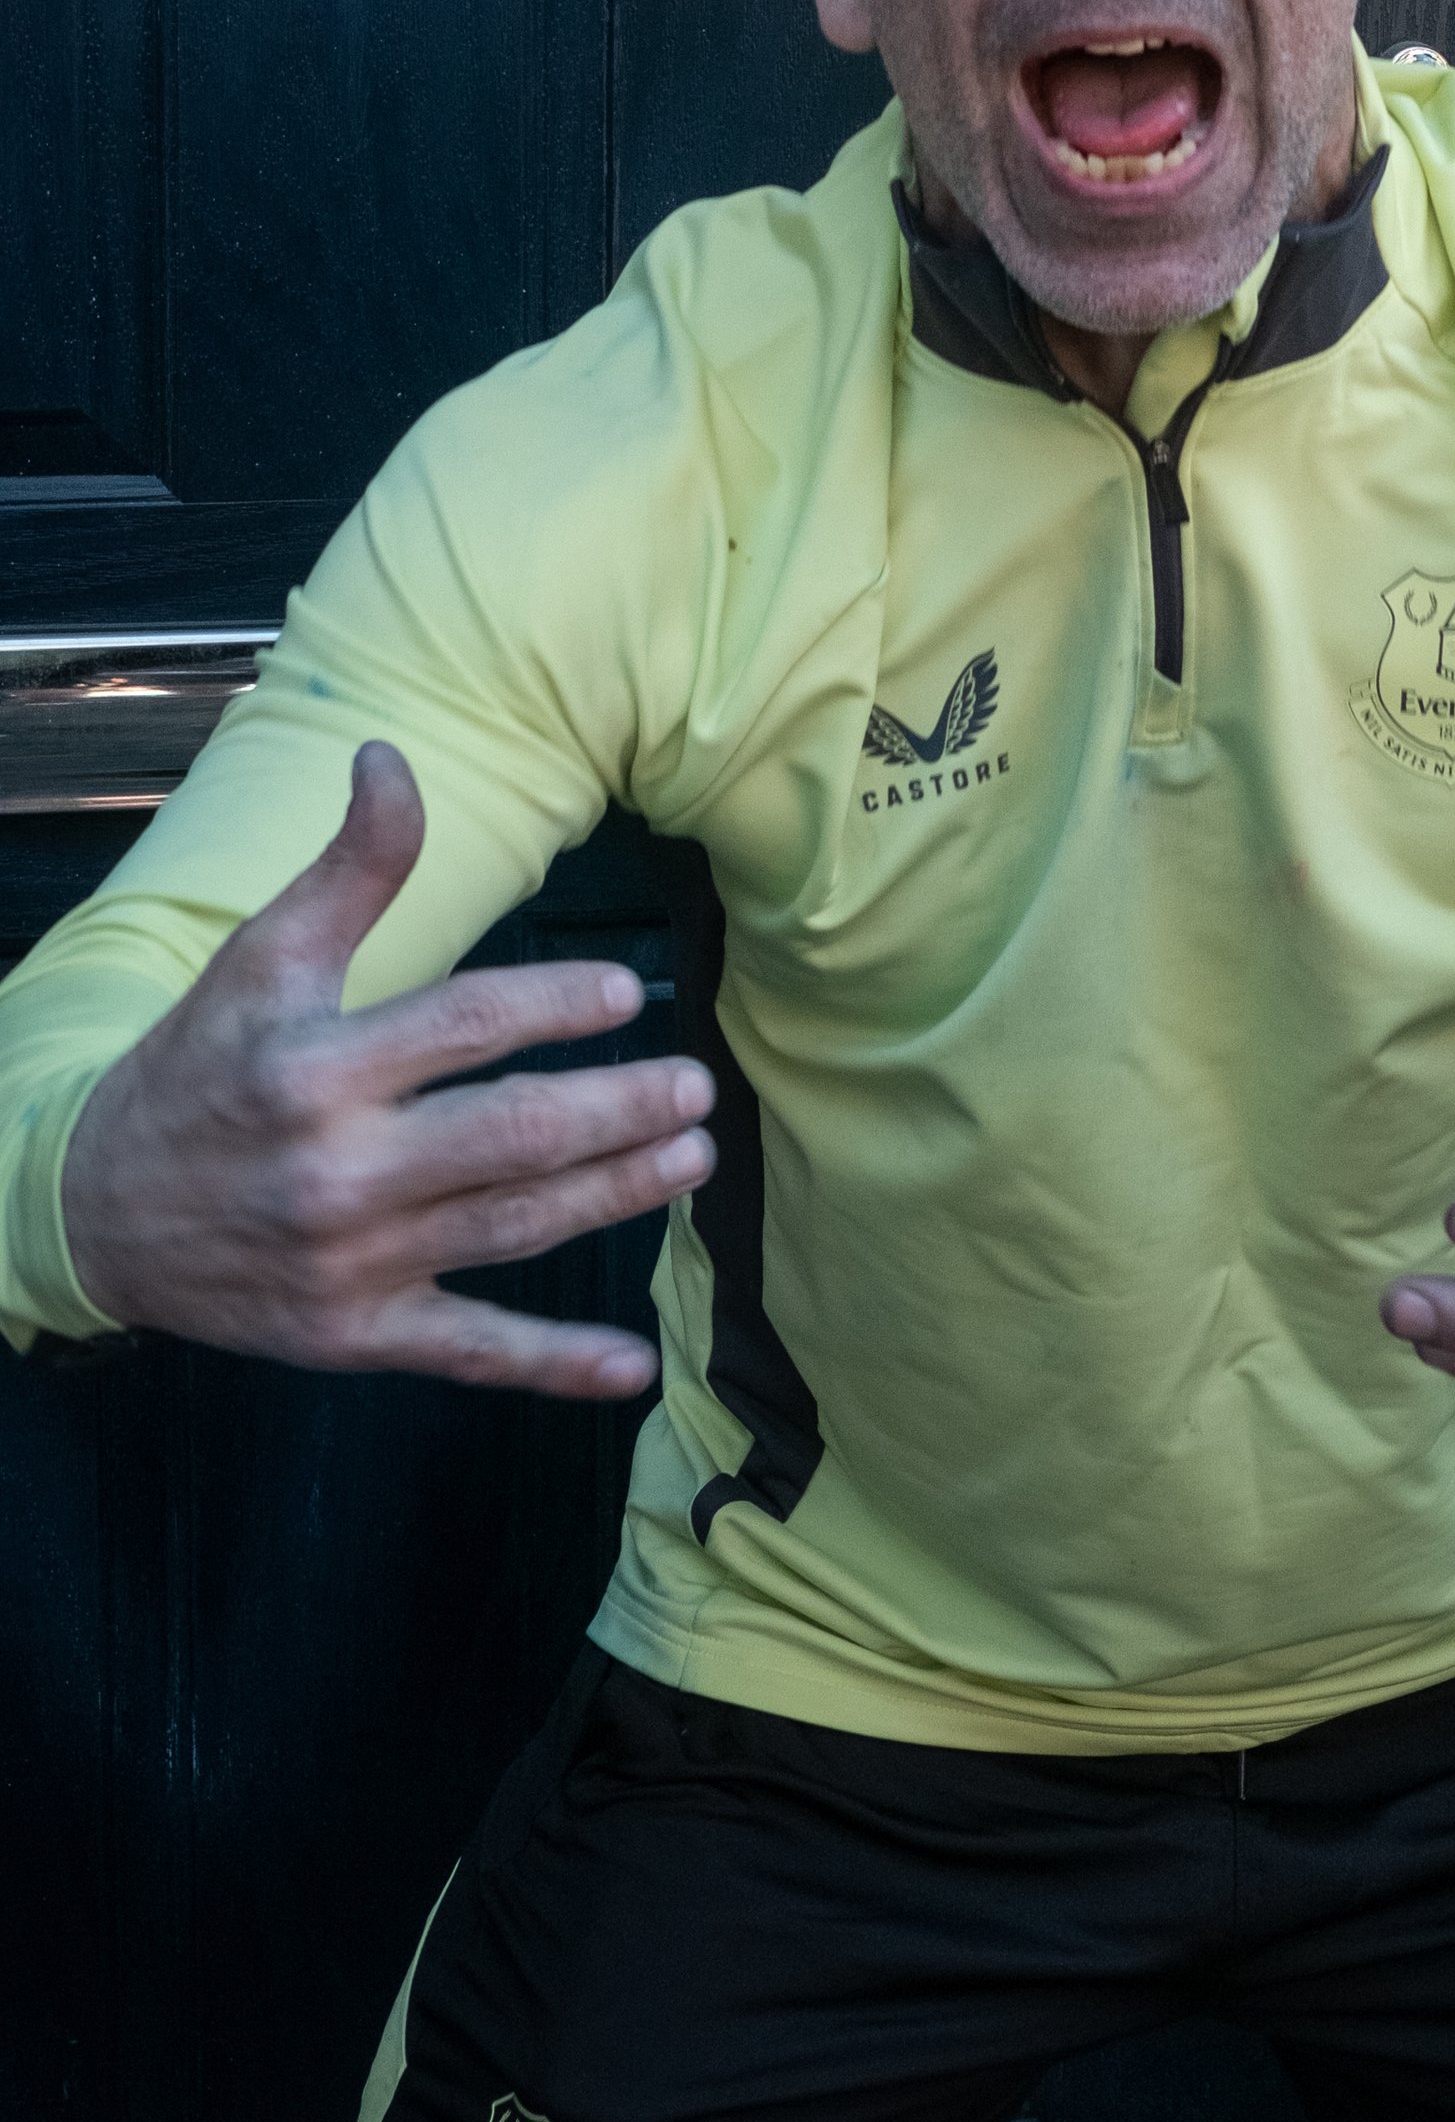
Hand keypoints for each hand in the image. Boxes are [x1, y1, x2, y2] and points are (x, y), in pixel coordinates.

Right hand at [59, 741, 713, 1397]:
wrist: (93, 1211)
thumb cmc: (199, 1067)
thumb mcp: (262, 958)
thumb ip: (348, 867)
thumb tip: (391, 755)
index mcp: (314, 1068)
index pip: (462, 1026)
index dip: (555, 1004)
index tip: (627, 988)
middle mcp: (335, 1171)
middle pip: (509, 1136)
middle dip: (616, 1111)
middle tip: (695, 1087)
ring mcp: (349, 1264)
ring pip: (511, 1229)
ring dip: (614, 1198)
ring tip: (690, 1159)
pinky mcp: (354, 1337)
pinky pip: (470, 1351)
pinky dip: (553, 1366)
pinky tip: (632, 1364)